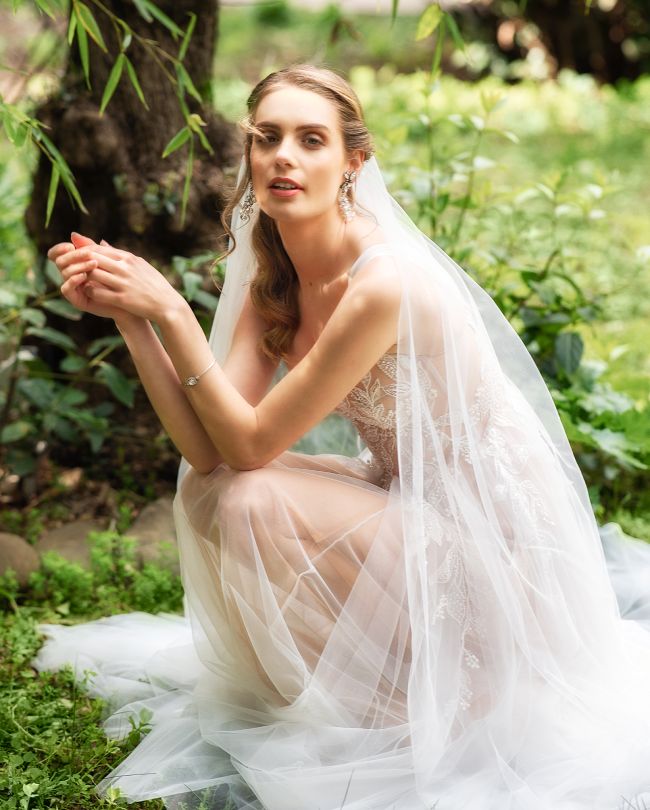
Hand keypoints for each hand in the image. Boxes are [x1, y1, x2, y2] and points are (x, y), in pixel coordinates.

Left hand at [56, 234, 183, 322]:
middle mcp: (125, 268)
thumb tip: (101, 241)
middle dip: (79, 262)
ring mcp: (123, 283)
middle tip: (71, 268)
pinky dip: (90, 291)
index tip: (76, 257)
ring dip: (83, 277)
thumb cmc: (154, 284)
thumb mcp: (139, 264)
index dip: (84, 252)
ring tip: (79, 280)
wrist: (168, 304)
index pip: (99, 249)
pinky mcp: (122, 299)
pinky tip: (89, 293)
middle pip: (93, 259)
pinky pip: (99, 293)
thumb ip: (119, 254)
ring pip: (93, 274)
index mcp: (128, 258)